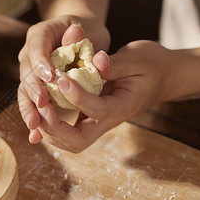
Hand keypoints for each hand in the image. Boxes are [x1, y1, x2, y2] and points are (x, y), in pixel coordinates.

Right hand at [17, 15, 109, 143]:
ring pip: (25, 91)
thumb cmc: (86, 31)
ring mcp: (29, 71)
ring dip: (29, 109)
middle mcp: (29, 53)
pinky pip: (32, 103)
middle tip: (43, 103)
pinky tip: (35, 137)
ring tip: (34, 125)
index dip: (41, 63)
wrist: (79, 36)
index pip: (35, 48)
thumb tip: (76, 32)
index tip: (50, 77)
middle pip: (26, 73)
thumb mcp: (87, 29)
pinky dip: (34, 118)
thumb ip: (80, 35)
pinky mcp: (35, 87)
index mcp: (39, 34)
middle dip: (34, 90)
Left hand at [35, 40, 176, 152]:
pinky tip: (40, 107)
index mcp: (122, 107)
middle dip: (55, 128)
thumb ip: (116, 63)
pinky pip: (67, 131)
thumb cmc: (152, 65)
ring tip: (37, 107)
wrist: (163, 77)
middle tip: (41, 107)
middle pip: (77, 141)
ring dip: (49, 130)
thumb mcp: (138, 57)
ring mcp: (98, 123)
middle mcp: (108, 121)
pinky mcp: (89, 118)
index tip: (62, 79)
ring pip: (70, 141)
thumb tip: (95, 60)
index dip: (77, 97)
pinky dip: (50, 125)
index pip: (97, 110)